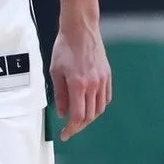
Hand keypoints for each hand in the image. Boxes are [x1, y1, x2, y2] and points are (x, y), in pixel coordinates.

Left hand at [50, 20, 111, 140]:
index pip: (78, 116)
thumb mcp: (55, 70)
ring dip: (89, 117)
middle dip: (79, 126)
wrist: (81, 28)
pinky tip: (90, 105)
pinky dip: (98, 106)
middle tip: (69, 129)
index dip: (71, 129)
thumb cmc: (64, 47)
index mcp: (78, 84)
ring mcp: (102, 80)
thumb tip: (63, 113)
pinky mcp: (107, 75)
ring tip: (79, 118)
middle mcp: (93, 84)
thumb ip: (60, 94)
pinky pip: (106, 98)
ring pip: (99, 109)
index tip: (65, 135)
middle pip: (89, 116)